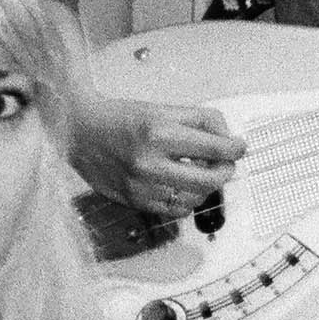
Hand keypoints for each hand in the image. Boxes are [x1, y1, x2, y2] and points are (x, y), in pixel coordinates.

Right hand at [70, 93, 246, 217]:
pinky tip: (182, 185)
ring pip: (195, 198)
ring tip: (201, 172)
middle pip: (210, 179)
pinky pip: (176, 210)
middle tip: (225, 163)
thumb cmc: (121, 118)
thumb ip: (199, 120)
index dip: (235, 148)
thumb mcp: (162, 108)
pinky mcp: (136, 201)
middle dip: (225, 171)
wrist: (79, 132)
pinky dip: (186, 199)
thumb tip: (228, 138)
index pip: (215, 147)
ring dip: (206, 187)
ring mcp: (142, 186)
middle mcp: (150, 162)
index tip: (239, 147)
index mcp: (159, 132)